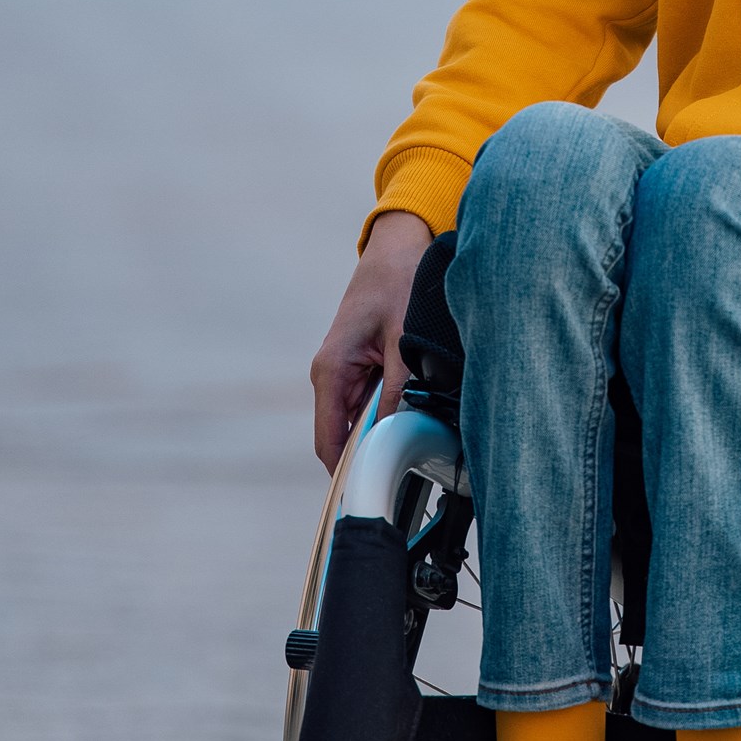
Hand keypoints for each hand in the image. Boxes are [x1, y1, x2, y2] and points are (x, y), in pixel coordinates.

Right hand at [311, 208, 434, 468]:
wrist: (398, 246)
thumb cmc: (398, 283)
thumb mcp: (404, 338)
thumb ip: (398, 389)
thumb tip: (392, 434)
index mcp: (331, 370)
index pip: (328, 440)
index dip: (345, 472)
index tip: (369, 495)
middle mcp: (329, 375)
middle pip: (340, 437)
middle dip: (366, 457)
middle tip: (402, 477)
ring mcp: (341, 371)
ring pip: (354, 422)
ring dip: (377, 435)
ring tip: (412, 447)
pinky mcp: (357, 366)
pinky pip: (365, 404)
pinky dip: (383, 415)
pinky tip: (410, 418)